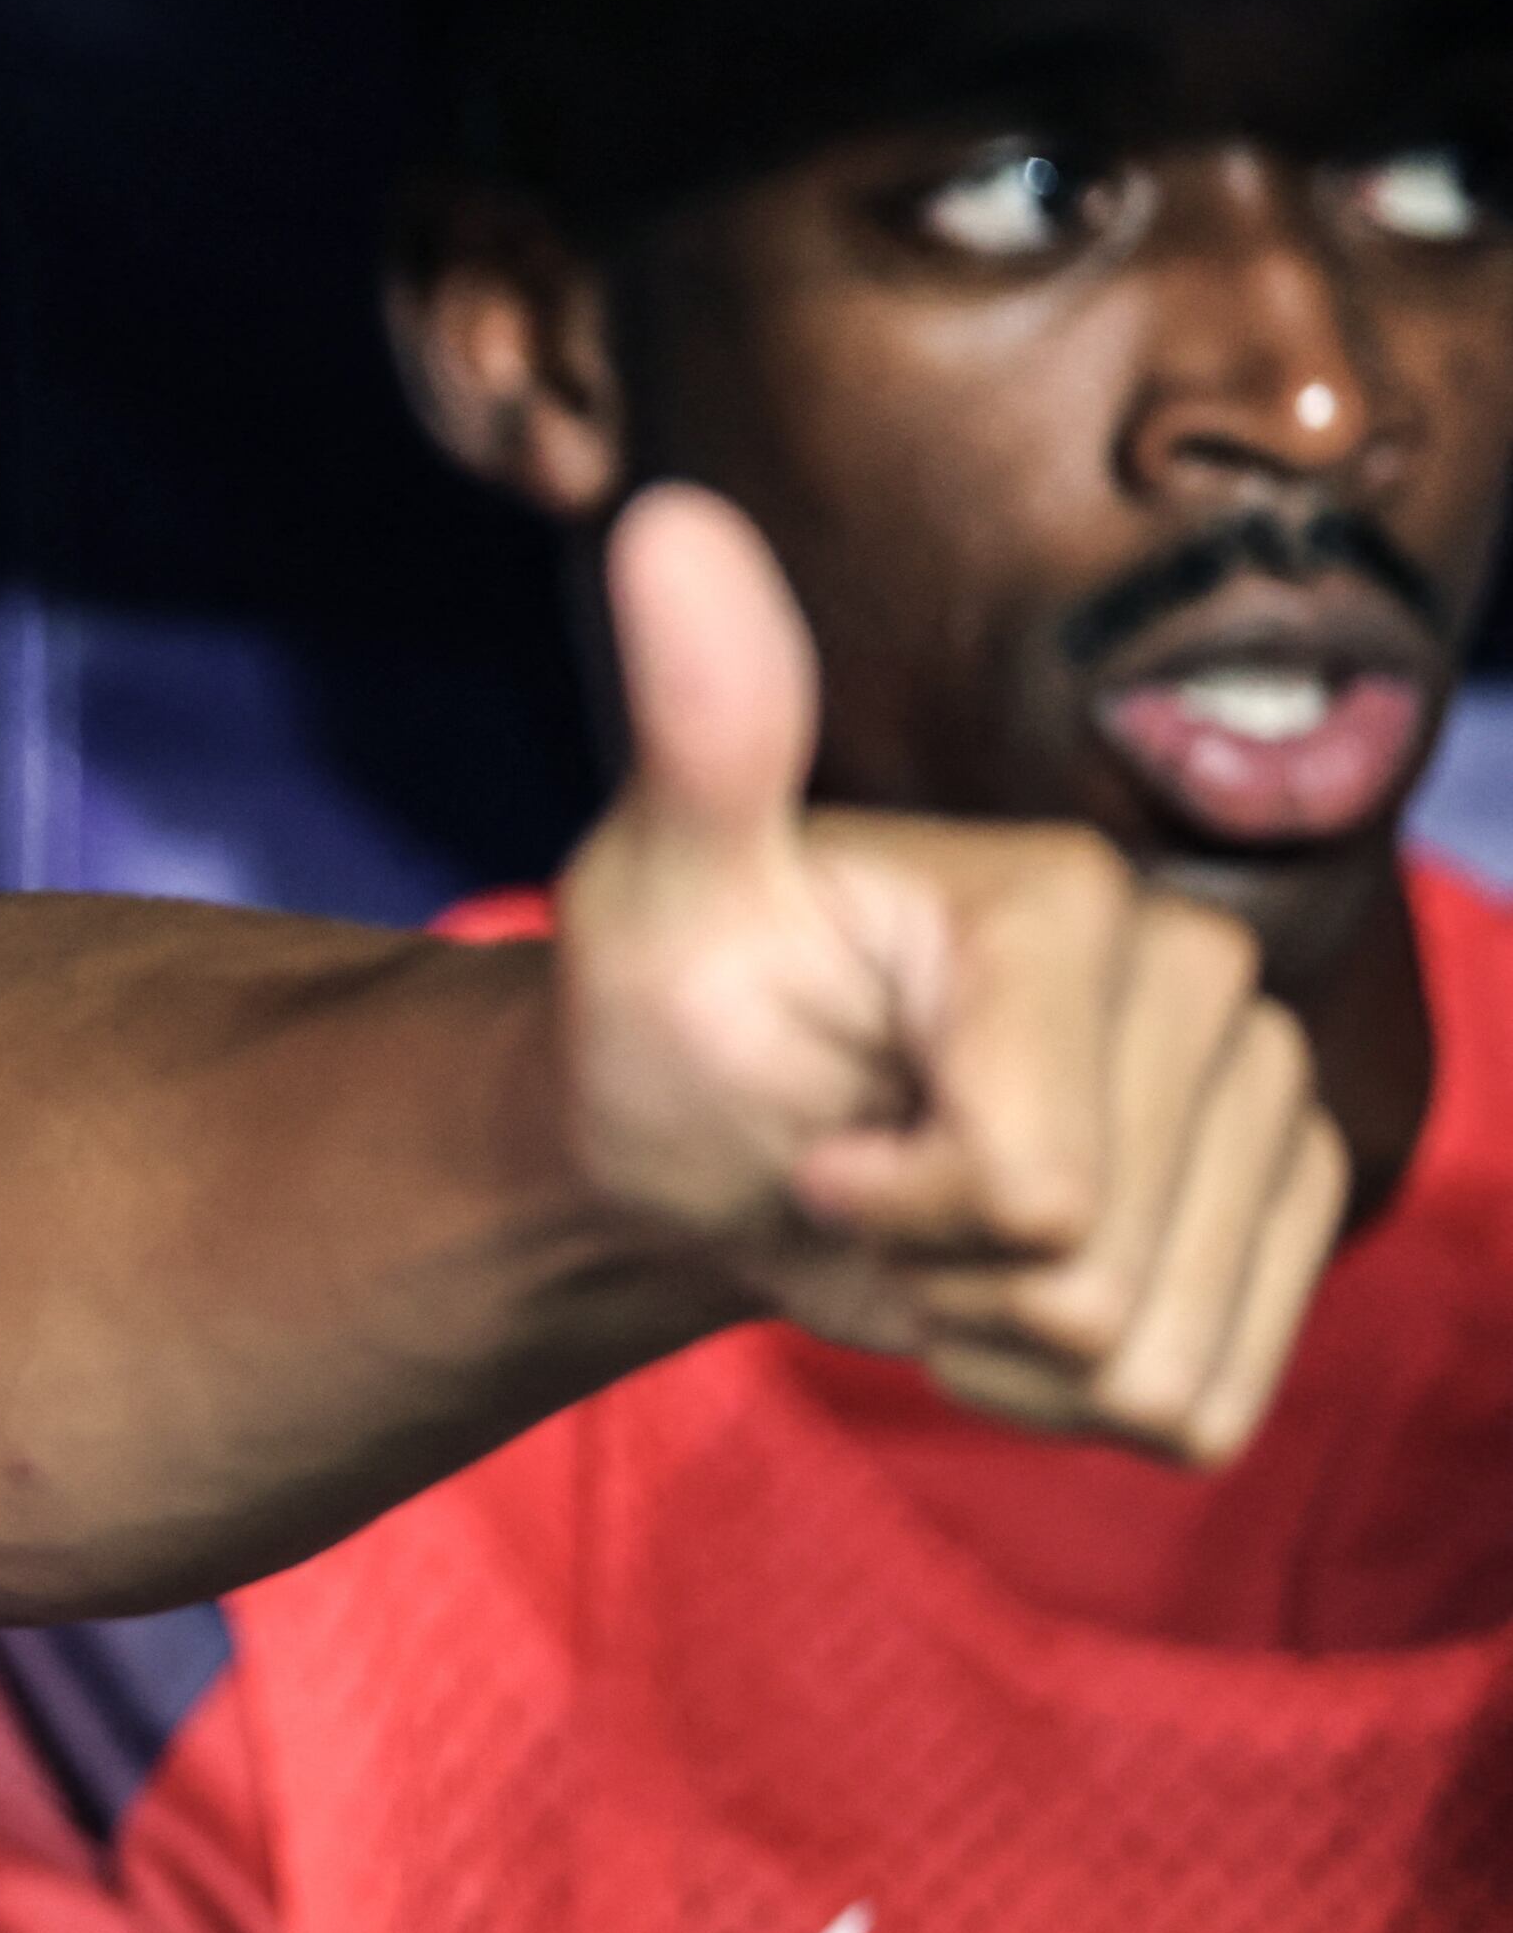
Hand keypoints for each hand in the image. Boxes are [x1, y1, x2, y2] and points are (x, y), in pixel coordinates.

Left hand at [551, 483, 1344, 1461]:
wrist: (708, 1136)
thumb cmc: (674, 1010)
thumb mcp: (654, 889)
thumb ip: (699, 728)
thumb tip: (666, 523)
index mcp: (1074, 902)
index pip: (1029, 1186)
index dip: (881, 1198)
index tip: (806, 1126)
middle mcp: (1204, 981)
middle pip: (1095, 1279)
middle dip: (939, 1275)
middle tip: (854, 1178)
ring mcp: (1262, 1103)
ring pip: (1154, 1358)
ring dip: (998, 1342)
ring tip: (921, 1233)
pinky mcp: (1276, 1223)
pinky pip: (1202, 1409)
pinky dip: (1068, 1396)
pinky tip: (993, 1293)